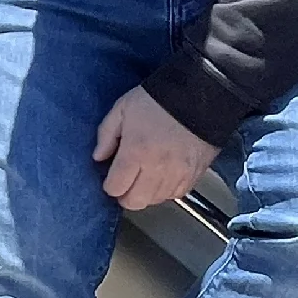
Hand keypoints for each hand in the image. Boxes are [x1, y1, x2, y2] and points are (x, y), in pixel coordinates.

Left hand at [94, 85, 217, 211]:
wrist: (199, 96)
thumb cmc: (157, 101)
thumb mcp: (122, 109)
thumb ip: (105, 135)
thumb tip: (98, 157)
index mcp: (135, 152)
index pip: (115, 188)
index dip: (110, 184)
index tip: (112, 176)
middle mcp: (156, 169)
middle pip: (135, 202)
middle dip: (126, 195)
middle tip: (126, 181)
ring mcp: (178, 175)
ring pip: (155, 201)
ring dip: (146, 192)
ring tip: (145, 175)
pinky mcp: (194, 176)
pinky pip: (176, 195)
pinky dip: (166, 190)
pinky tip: (163, 176)